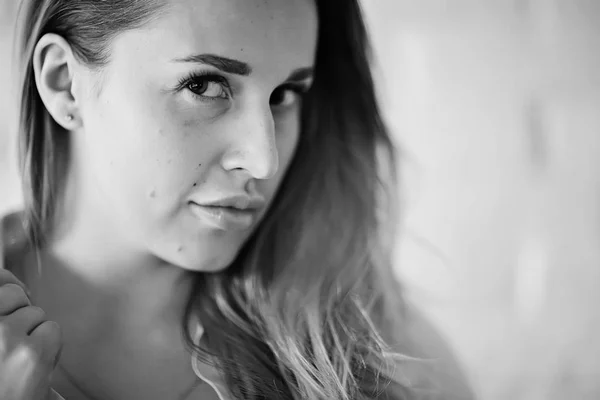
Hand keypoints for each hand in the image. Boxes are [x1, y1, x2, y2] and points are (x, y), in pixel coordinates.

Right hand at [0, 269, 62, 399]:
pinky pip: (52, 329)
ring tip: (23, 359)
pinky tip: (37, 365)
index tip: (13, 299)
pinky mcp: (32, 352)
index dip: (6, 286)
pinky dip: (50, 346)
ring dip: (35, 333)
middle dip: (20, 311)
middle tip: (16, 339)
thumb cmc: (0, 383)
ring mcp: (6, 338)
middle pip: (14, 294)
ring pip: (35, 313)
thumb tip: (10, 284)